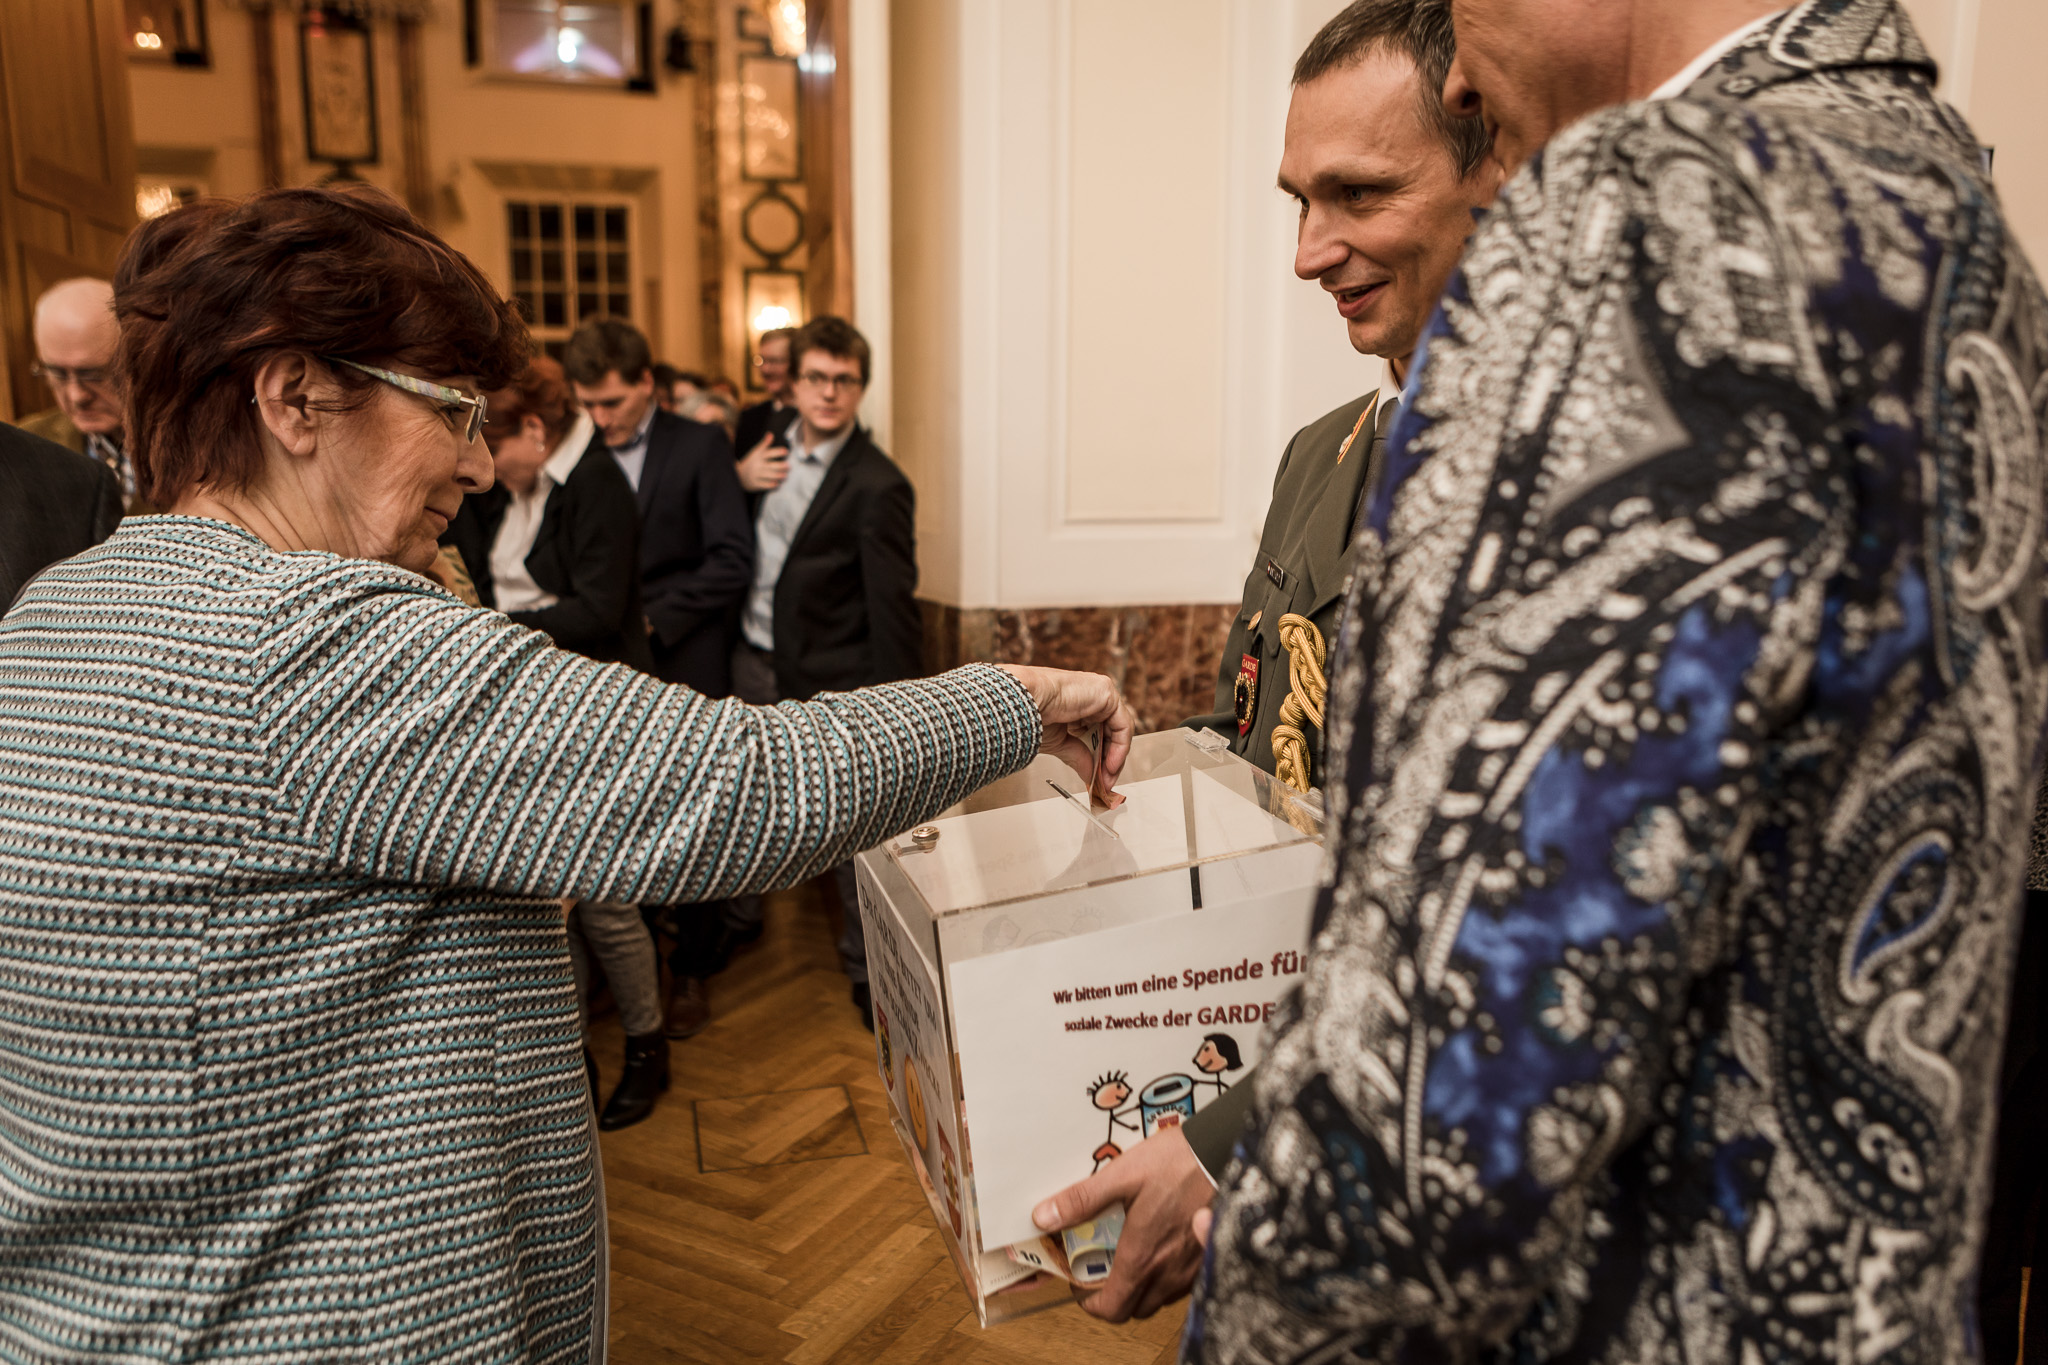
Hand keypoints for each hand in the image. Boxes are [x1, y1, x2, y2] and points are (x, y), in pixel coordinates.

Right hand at [736, 433, 789, 491]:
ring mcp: (756, 475)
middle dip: (780, 466)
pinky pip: (765, 485)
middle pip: (770, 465)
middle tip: (788, 466)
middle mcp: (757, 465)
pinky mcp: (755, 484)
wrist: (738, 475)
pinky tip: (777, 483)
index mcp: (757, 456)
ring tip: (785, 475)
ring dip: (778, 475)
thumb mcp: (756, 452)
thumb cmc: (751, 462)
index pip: (768, 452)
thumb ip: (764, 444)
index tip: (786, 451)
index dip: (777, 451)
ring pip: (769, 475)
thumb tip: (770, 434)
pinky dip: (772, 484)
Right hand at [995, 665, 1133, 804]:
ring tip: (1106, 777)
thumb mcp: (1060, 744)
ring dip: (1115, 757)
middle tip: (1104, 783)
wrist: (1022, 703)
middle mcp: (1091, 696)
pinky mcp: (1105, 691)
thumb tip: (1091, 776)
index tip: (1100, 780)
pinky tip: (1109, 764)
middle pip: (1111, 732)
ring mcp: (1099, 692)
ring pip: (1119, 729)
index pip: (1098, 733)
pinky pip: (1122, 724)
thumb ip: (1080, 757)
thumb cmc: (1030, 714)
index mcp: (1078, 704)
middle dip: (1109, 761)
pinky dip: (1120, 748)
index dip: (1102, 758)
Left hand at [1032, 1126, 1212, 1320]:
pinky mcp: (1208, 1257)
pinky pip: (1180, 1284)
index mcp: (1143, 1257)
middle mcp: (1169, 1272)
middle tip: (1102, 1267)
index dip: (1090, 1303)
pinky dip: (1163, 1276)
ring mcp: (1191, 1269)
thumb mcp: (1122, 1175)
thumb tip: (1045, 1216)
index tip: (1081, 1282)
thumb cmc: (1178, 1162)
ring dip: (1139, 1286)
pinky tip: (1159, 1245)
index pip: (1112, 1308)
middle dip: (1113, 1295)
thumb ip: (1082, 1199)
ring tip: (1129, 1253)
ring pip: (1159, 1298)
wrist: (1224, 1151)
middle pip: (1134, 1308)